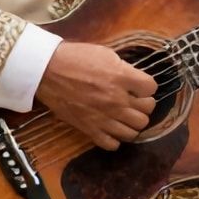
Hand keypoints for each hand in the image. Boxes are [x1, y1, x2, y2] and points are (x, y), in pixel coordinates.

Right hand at [35, 42, 157, 150]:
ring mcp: (103, 117)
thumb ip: (124, 69)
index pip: (151, 88)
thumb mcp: (106, 54)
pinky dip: (115, 139)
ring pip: (134, 131)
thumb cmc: (76, 58)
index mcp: (121, 78)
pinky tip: (111, 128)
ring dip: (132, 124)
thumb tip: (135, 81)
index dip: (147, 87)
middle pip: (146, 114)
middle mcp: (116, 100)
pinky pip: (112, 144)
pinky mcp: (89, 129)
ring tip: (124, 116)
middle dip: (143, 107)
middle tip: (134, 102)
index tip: (140, 86)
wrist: (46, 71)